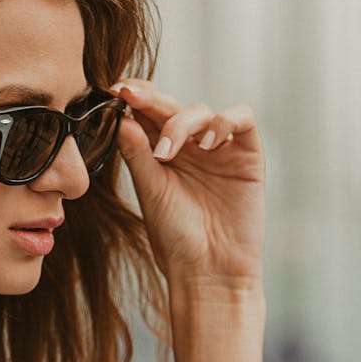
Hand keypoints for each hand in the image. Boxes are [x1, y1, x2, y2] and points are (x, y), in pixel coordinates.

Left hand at [108, 79, 264, 288]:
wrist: (208, 271)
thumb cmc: (176, 239)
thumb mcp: (150, 191)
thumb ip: (138, 154)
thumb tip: (121, 117)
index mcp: (161, 154)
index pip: (147, 115)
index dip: (133, 98)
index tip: (114, 90)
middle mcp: (190, 147)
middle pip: (172, 107)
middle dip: (150, 99)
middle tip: (130, 96)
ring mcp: (219, 149)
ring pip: (202, 111)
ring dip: (182, 122)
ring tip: (168, 151)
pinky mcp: (247, 155)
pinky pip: (242, 119)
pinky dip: (224, 122)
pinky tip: (207, 145)